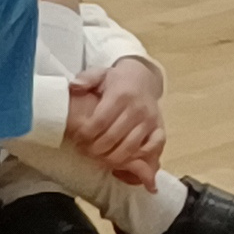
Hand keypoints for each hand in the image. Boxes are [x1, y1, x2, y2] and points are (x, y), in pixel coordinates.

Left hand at [67, 58, 168, 183]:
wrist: (144, 79)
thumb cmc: (117, 80)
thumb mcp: (100, 73)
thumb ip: (86, 78)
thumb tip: (74, 86)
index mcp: (121, 95)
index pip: (100, 121)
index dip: (85, 135)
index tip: (76, 140)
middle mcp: (137, 109)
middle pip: (113, 137)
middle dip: (95, 149)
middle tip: (84, 152)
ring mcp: (150, 120)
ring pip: (130, 147)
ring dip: (112, 158)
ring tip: (98, 159)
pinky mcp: (159, 128)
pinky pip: (151, 147)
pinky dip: (137, 157)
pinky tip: (123, 158)